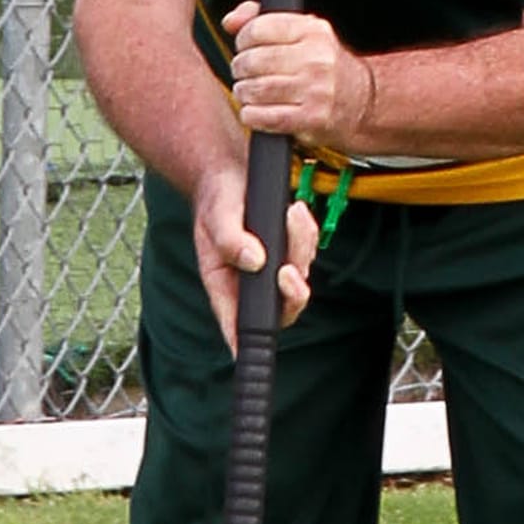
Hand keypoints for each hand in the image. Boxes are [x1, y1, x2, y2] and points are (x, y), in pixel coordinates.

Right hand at [192, 160, 319, 352]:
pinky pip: (308, 249)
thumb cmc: (216, 199)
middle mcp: (251, 282)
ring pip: (300, 274)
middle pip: (282, 307)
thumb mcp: (216, 216)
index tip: (250, 353)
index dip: (245, 344)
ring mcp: (273, 267)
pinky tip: (294, 211)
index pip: (236, 325)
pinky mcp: (290, 249)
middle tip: (288, 269)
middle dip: (292, 291)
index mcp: (224, 284)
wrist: (230, 169)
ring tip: (290, 213)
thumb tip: (254, 261)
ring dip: (300, 245)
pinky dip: (305, 232)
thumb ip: (230, 239)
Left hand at [223, 2, 373, 151]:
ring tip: (249, 92)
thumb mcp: (300, 33)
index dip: (242, 40)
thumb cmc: (322, 66)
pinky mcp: (311, 119)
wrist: (360, 101)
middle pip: (253, 61)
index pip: (258, 29)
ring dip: (243, 93)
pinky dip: (251, 115)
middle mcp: (317, 59)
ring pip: (255, 89)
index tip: (245, 48)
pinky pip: (264, 117)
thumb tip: (231, 21)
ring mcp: (316, 90)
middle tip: (244, 74)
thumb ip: (262, 19)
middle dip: (240, 68)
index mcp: (313, 31)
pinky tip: (255, 111)